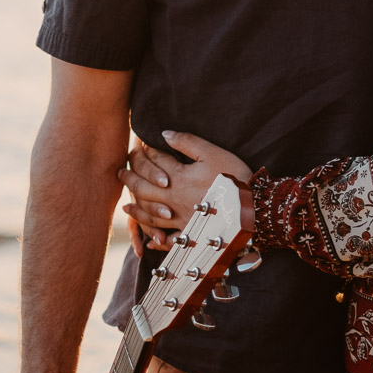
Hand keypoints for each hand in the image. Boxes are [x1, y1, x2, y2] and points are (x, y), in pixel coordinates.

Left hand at [119, 131, 251, 239]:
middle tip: (119, 174)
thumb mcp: (213, 153)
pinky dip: (157, 239)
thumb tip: (164, 133)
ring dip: (136, 209)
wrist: (253, 207)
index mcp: (179, 177)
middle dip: (130, 179)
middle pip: (144, 189)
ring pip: (150, 214)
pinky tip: (150, 239)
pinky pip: (168, 239)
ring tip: (126, 206)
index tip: (139, 146)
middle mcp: (174, 199)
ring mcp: (180, 218)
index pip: (155, 163)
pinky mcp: (190, 232)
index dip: (146, 153)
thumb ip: (187, 142)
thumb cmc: (235, 177)